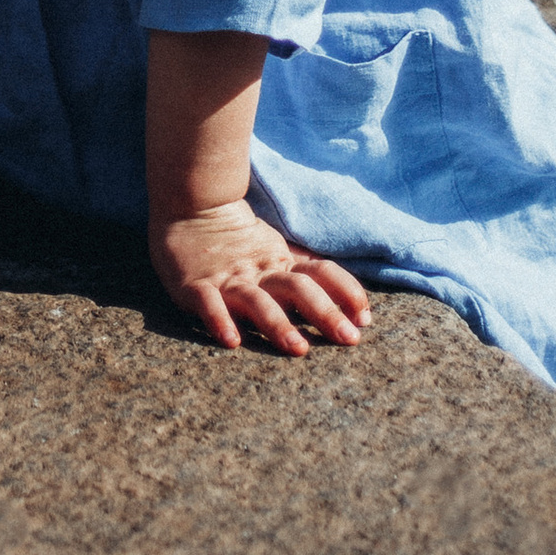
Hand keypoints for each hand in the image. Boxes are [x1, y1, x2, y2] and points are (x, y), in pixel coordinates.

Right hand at [149, 202, 371, 356]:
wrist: (190, 206)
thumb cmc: (240, 239)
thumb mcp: (278, 251)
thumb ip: (307, 275)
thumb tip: (354, 304)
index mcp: (281, 262)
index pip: (321, 273)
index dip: (346, 292)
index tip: (365, 318)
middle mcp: (260, 272)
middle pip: (297, 288)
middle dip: (325, 313)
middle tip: (349, 339)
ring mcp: (228, 279)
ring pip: (257, 301)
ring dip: (279, 324)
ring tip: (298, 348)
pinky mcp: (195, 286)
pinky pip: (208, 303)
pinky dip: (219, 320)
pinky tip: (232, 340)